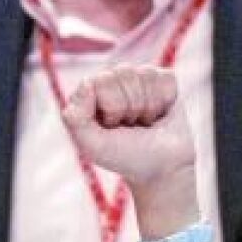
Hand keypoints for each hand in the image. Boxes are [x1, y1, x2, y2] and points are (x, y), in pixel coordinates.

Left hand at [63, 65, 198, 236]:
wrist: (163, 169)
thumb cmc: (125, 157)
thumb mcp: (93, 145)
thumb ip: (75, 119)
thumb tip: (87, 83)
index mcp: (90, 94)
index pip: (100, 80)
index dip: (112, 106)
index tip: (114, 127)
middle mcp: (111, 82)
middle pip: (124, 73)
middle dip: (131, 106)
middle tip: (131, 126)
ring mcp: (137, 79)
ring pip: (145, 74)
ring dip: (149, 106)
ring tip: (144, 122)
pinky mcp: (162, 81)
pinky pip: (165, 77)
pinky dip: (166, 101)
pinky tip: (159, 115)